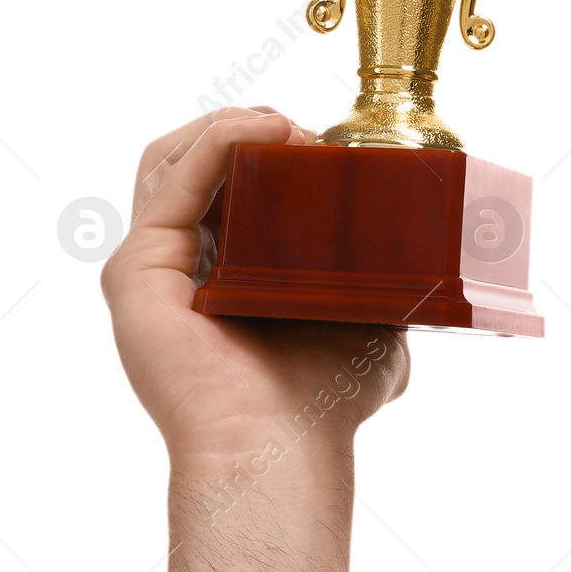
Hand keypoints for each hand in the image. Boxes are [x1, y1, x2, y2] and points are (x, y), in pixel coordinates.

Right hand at [101, 108, 409, 459]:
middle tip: (303, 130)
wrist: (285, 447)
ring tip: (285, 126)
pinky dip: (216, 140)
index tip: (323, 142)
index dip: (268, 147)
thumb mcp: (370, 326)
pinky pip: (173, 180)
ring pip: (170, 159)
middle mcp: (178, 268)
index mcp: (220, 275)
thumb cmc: (323, 402)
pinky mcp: (137, 269)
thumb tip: (433, 264)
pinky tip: (262, 128)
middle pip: (190, 161)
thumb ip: (384, 290)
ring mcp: (151, 267)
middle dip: (245, 126)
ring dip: (231, 124)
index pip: (226, 183)